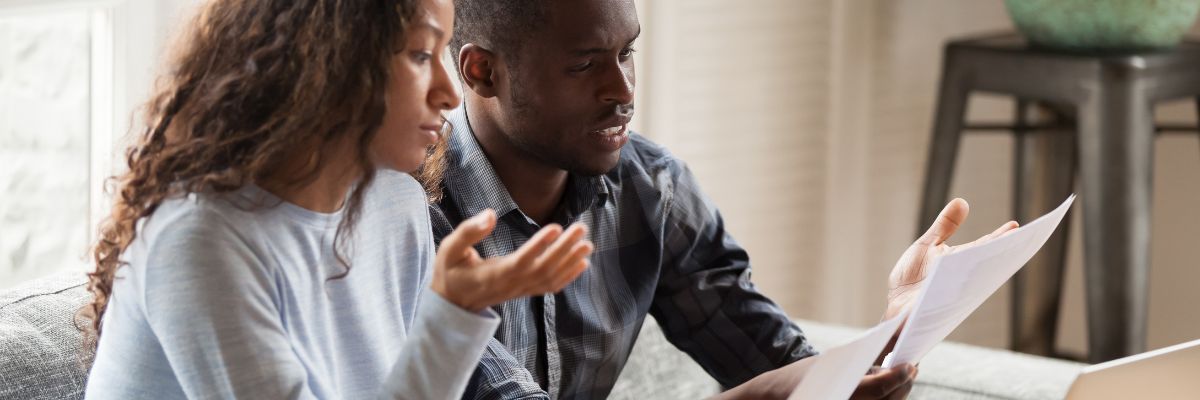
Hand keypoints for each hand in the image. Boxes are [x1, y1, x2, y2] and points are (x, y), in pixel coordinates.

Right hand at [431, 209, 592, 311]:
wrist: (452, 304)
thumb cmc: (450, 272)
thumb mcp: (449, 249)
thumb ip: (468, 232)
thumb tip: (490, 214)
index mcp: (492, 275)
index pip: (520, 261)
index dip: (539, 246)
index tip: (556, 228)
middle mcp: (510, 285)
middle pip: (542, 268)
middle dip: (564, 249)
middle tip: (581, 228)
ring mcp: (519, 290)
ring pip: (549, 278)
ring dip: (570, 261)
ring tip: (587, 242)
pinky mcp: (524, 291)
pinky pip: (550, 287)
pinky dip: (568, 276)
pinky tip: (583, 263)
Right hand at [707, 359, 915, 399]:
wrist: (776, 399)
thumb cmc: (802, 378)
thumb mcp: (831, 361)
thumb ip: (861, 355)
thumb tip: (891, 342)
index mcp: (842, 393)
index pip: (880, 389)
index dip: (899, 377)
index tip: (911, 365)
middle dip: (904, 384)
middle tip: (912, 367)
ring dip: (898, 392)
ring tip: (904, 376)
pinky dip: (886, 398)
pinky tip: (890, 387)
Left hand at [884, 199, 1018, 319]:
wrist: (893, 304)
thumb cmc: (912, 277)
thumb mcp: (928, 244)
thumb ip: (945, 226)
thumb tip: (962, 201)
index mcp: (959, 261)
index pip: (983, 247)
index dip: (999, 238)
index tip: (1015, 226)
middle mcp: (960, 277)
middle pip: (984, 264)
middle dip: (1001, 253)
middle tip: (1017, 239)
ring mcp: (951, 293)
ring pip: (973, 282)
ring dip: (985, 271)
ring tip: (998, 255)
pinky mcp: (936, 306)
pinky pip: (949, 298)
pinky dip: (957, 289)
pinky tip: (963, 278)